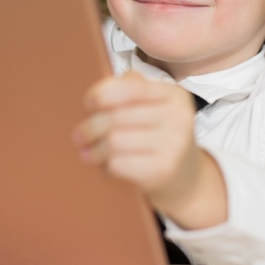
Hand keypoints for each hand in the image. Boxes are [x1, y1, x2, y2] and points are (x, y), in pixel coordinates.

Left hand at [73, 71, 226, 227]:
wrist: (185, 177)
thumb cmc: (159, 136)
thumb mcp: (154, 106)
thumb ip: (131, 88)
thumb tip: (102, 91)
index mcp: (175, 96)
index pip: (132, 87)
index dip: (103, 93)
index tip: (88, 104)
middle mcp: (179, 118)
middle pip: (117, 116)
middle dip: (91, 126)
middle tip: (80, 135)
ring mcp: (174, 146)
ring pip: (114, 141)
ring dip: (94, 149)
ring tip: (88, 153)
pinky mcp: (163, 171)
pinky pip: (118, 164)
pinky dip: (105, 166)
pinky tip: (106, 166)